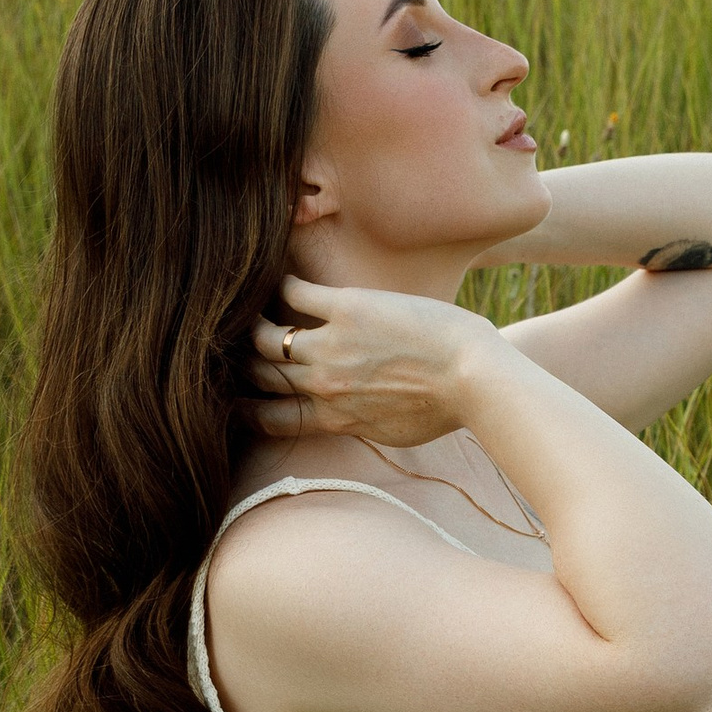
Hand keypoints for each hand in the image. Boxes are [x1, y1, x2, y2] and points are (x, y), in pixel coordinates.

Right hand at [244, 279, 508, 447]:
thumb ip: (362, 424)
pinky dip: (280, 286)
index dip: (247, 408)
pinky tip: (281, 279)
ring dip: (255, 323)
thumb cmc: (446, 407)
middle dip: (244, 364)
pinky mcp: (346, 309)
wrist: (473, 377)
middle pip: (261, 376)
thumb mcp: (396, 432)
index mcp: (334, 419)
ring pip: (265, 337)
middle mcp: (323, 386)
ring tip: (253, 309)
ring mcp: (330, 348)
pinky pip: (293, 294)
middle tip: (238, 345)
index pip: (270, 419)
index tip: (240, 397)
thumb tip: (353, 421)